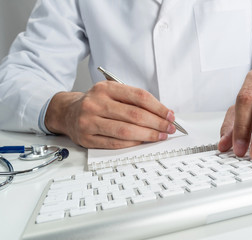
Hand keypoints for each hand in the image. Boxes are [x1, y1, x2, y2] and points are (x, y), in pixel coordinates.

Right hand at [45, 81, 175, 148]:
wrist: (68, 112)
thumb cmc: (96, 103)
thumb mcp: (111, 92)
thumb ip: (133, 100)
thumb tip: (161, 114)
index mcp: (105, 88)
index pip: (139, 96)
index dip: (158, 107)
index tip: (170, 115)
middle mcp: (96, 103)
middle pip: (134, 115)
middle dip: (157, 123)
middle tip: (169, 128)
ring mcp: (89, 121)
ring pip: (126, 130)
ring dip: (148, 135)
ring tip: (160, 136)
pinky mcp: (87, 138)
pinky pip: (115, 143)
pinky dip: (133, 142)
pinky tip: (143, 141)